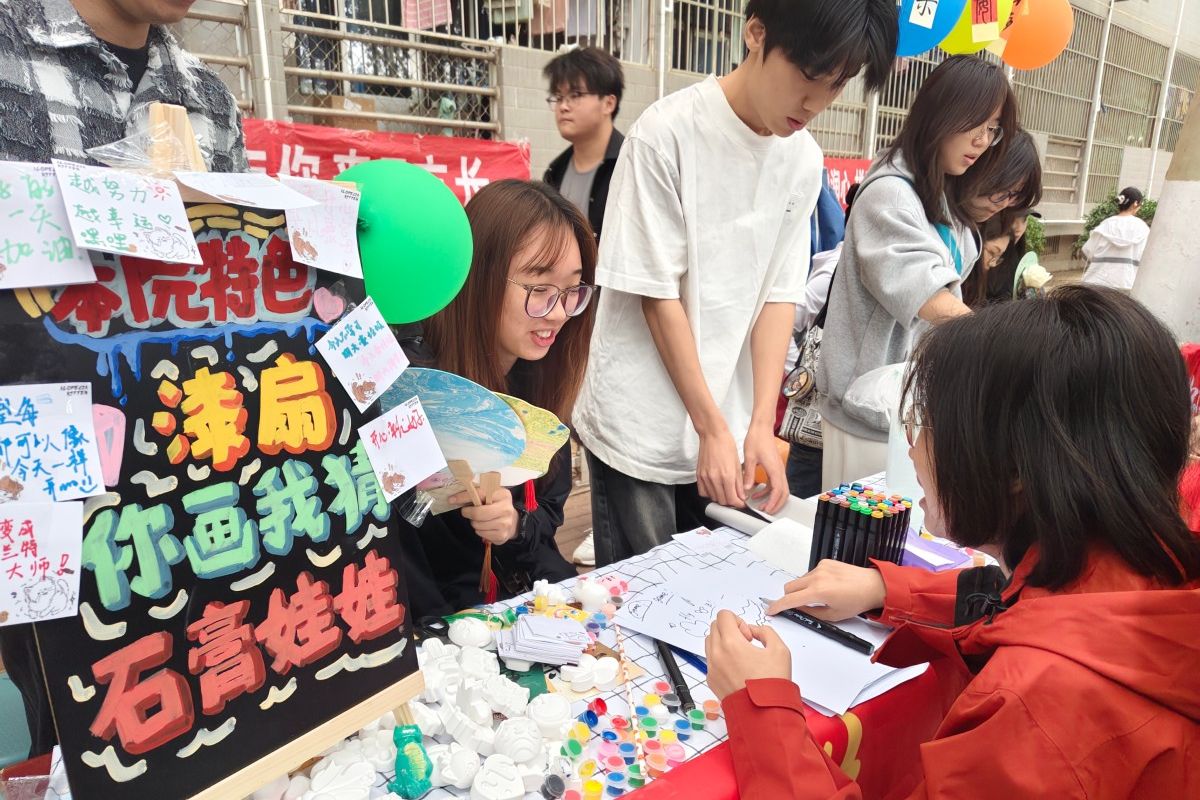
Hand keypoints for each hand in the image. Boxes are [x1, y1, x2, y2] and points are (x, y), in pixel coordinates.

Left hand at [454, 489, 519, 545]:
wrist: (513, 521)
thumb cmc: (497, 506)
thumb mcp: (491, 495)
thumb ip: (476, 493)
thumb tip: (455, 497)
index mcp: (503, 494)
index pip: (480, 493)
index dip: (464, 496)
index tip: (452, 499)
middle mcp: (506, 508)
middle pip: (478, 513)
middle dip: (468, 513)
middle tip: (466, 512)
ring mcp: (505, 523)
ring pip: (478, 525)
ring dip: (474, 523)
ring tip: (480, 519)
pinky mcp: (502, 535)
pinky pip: (481, 534)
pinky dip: (479, 531)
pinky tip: (485, 527)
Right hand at [697, 426, 745, 507]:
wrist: (713, 435)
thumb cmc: (726, 445)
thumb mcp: (738, 465)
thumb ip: (739, 483)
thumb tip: (741, 495)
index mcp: (727, 476)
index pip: (732, 499)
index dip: (739, 504)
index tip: (741, 502)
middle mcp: (715, 478)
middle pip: (723, 501)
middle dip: (731, 502)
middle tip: (735, 497)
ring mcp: (705, 477)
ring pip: (713, 498)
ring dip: (721, 498)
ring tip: (726, 492)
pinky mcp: (699, 475)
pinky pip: (703, 492)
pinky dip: (710, 494)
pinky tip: (715, 489)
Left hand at [705, 610, 791, 700]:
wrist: (764, 712)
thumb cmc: (772, 683)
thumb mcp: (779, 649)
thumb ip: (765, 631)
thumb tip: (753, 630)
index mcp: (731, 643)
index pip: (723, 616)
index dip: (738, 621)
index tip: (748, 635)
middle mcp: (717, 654)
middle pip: (715, 627)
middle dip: (730, 630)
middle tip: (746, 644)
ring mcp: (711, 668)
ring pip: (710, 643)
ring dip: (723, 643)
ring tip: (741, 657)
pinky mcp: (711, 680)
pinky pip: (711, 660)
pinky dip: (720, 658)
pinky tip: (737, 669)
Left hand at [743, 422, 786, 513]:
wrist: (762, 428)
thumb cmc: (757, 439)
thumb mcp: (749, 457)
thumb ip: (748, 474)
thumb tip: (746, 488)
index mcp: (774, 469)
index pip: (778, 491)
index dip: (772, 503)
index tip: (765, 509)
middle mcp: (779, 471)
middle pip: (783, 493)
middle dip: (776, 505)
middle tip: (766, 511)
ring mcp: (778, 470)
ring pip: (781, 490)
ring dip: (772, 499)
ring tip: (760, 505)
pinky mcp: (775, 468)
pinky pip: (775, 484)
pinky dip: (768, 491)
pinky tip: (757, 493)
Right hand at [765, 560, 886, 621]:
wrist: (874, 585)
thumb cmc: (857, 601)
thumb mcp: (833, 615)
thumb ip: (811, 613)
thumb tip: (797, 610)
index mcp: (819, 592)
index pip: (790, 599)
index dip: (777, 606)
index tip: (771, 610)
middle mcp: (817, 576)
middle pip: (789, 587)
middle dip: (789, 597)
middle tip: (797, 606)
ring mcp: (820, 567)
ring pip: (799, 580)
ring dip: (802, 589)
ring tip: (819, 596)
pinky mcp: (825, 562)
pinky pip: (810, 573)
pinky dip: (812, 581)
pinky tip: (826, 586)